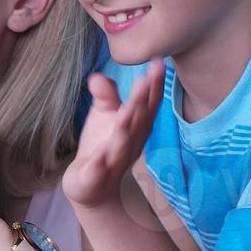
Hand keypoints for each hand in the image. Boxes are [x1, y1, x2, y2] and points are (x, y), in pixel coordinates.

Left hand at [63, 60, 164, 208]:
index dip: (154, 86)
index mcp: (136, 126)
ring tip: (124, 113)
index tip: (159, 63)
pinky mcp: (95, 178)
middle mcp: (130, 143)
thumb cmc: (103, 144)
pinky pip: (97, 171)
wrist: (92, 186)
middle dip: (141, 102)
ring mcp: (114, 162)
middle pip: (137, 121)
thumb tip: (99, 76)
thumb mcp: (104, 116)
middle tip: (144, 80)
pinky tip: (97, 158)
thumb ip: (105, 95)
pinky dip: (98, 165)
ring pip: (121, 145)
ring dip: (124, 130)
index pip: (148, 104)